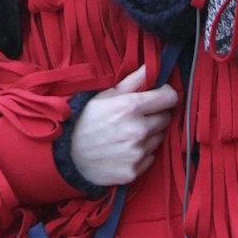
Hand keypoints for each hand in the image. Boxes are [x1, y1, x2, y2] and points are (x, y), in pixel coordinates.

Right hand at [68, 63, 174, 185]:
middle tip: (139, 117)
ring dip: (149, 135)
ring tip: (128, 134)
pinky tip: (125, 149)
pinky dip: (142, 153)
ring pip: (158, 139)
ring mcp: (137, 153)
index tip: (160, 96)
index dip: (166, 95)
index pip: (170, 98)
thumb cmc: (85, 120)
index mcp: (131, 107)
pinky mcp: (134, 171)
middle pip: (166, 119)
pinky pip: (150, 158)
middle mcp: (138, 130)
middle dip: (156, 115)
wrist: (67, 154)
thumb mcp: (105, 95)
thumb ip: (133, 81)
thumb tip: (152, 66)